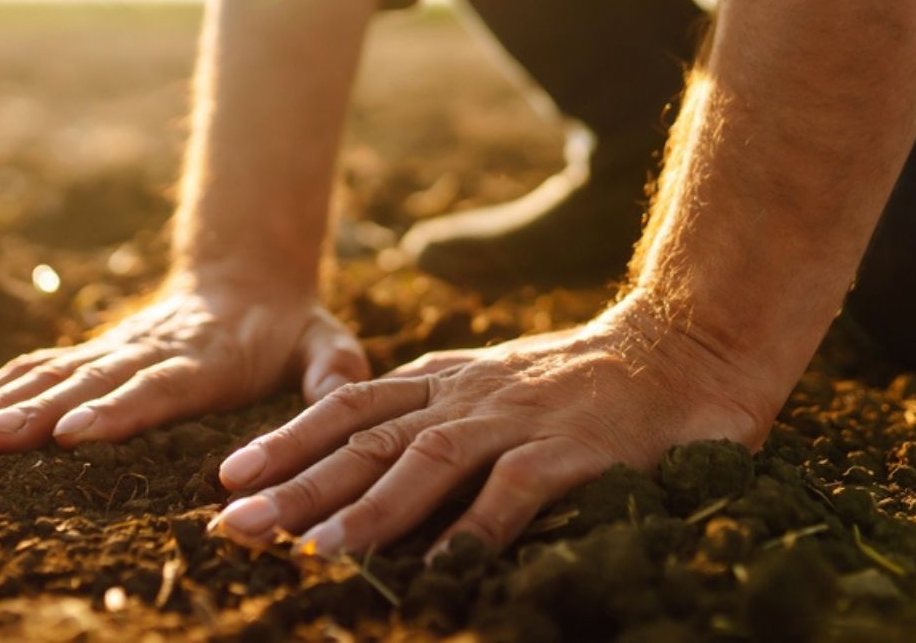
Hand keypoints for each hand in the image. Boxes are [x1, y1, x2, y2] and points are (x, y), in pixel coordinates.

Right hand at [0, 271, 370, 451]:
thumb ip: (335, 369)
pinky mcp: (92, 354)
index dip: (119, 409)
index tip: (75, 432)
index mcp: (206, 358)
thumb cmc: (291, 329)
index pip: (159, 386)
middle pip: (90, 382)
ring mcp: (114, 350)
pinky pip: (36, 370)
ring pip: (50, 374)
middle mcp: (150, 351)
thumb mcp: (327, 344)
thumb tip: (343, 391)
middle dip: (37, 412)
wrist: (248, 278)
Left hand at [208, 295, 776, 556]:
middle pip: (365, 437)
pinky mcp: (569, 448)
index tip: (231, 475)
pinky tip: (440, 571)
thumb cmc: (588, 380)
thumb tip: (383, 473)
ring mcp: (516, 419)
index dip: (288, 438)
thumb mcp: (500, 384)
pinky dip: (474, 530)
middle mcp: (468, 394)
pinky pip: (513, 493)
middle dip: (296, 483)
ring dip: (367, 509)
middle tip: (233, 524)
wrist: (684, 345)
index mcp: (448, 377)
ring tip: (314, 551)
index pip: (350, 404)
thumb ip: (447, 414)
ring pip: (424, 461)